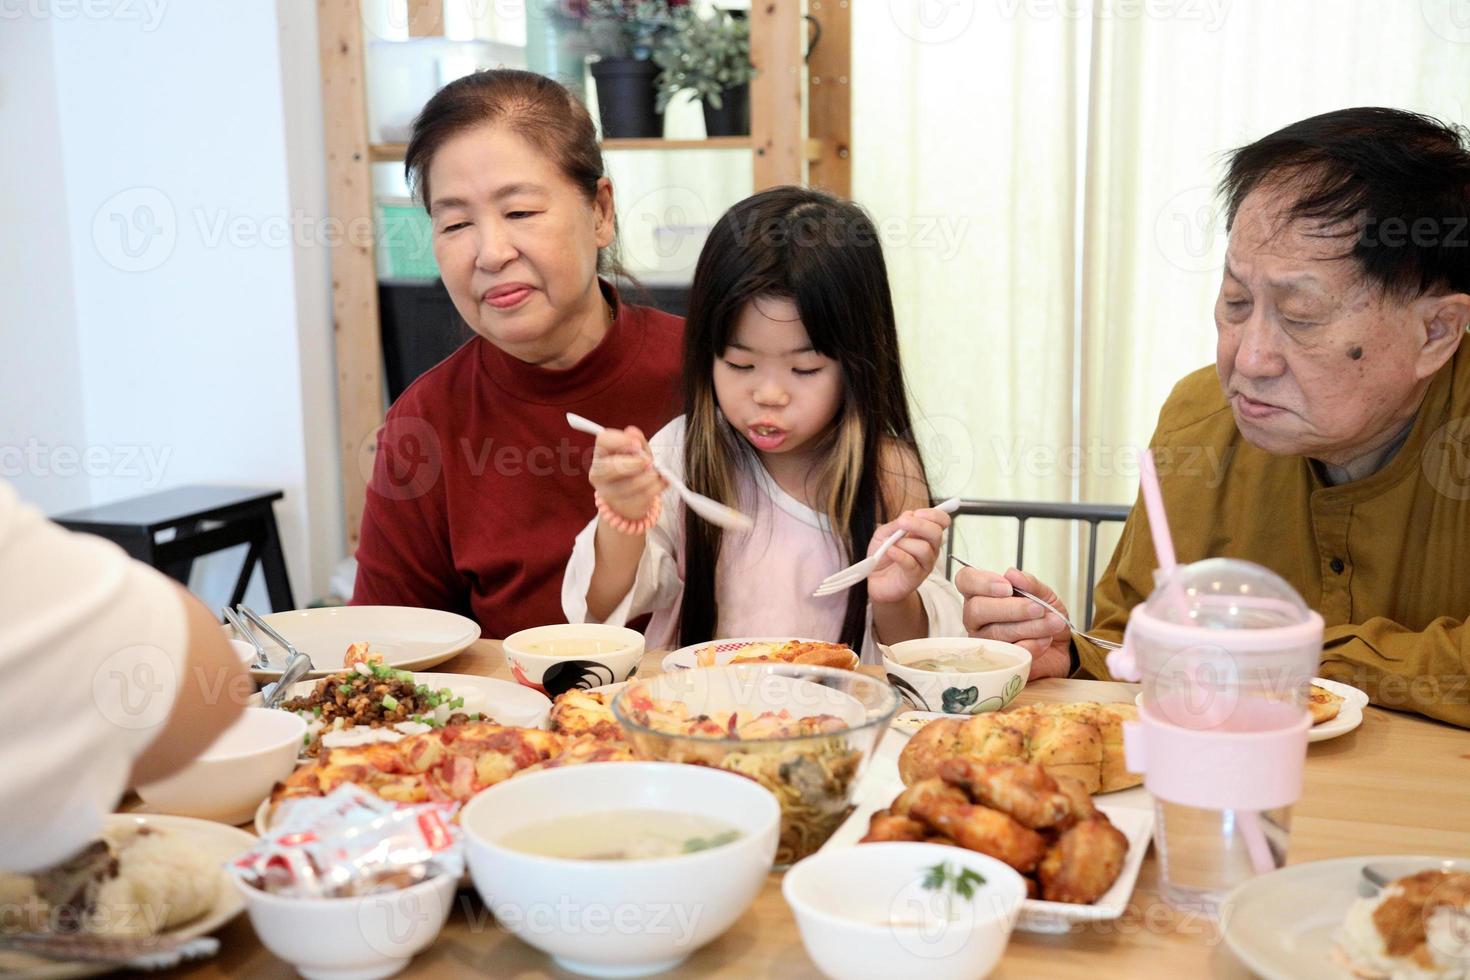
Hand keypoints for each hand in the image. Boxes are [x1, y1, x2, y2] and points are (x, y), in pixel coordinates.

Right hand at [588, 426, 663, 521]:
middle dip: (635, 463)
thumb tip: (632, 431)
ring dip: (651, 476)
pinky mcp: (624, 506)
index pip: (603, 440)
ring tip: (656, 473)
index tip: (637, 445)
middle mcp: (599, 474)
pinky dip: (658, 487)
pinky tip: (660, 482)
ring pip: (632, 484)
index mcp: (600, 454)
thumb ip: (636, 440)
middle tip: (649, 461)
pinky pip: (645, 496)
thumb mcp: (636, 451)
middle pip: (610, 467)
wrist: (630, 499)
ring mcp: (609, 494)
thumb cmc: (633, 469)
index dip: (622, 440)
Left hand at [865, 506, 951, 605]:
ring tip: (890, 545)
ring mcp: (924, 564)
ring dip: (904, 543)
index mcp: (924, 535)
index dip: (934, 514)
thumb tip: (909, 514)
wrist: (875, 580)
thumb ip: (896, 525)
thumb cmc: (883, 556)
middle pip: (937, 533)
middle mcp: (930, 549)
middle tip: (902, 523)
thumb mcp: (884, 534)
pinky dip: (899, 555)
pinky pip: (911, 563)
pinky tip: (890, 551)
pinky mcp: (915, 578)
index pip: (941, 521)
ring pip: (924, 549)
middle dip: (919, 525)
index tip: (917, 513)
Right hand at [957, 566, 1071, 679]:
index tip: (1007, 586)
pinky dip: (1033, 644)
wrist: (1062, 646)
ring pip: (996, 633)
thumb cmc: (1045, 616)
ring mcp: (983, 641)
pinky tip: (1045, 640)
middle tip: (1037, 608)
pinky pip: (1009, 652)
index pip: (965, 580)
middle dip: (1011, 608)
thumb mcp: (1043, 594)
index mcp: (982, 594)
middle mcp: (976, 618)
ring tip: (1052, 623)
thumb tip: (1012, 574)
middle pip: (976, 609)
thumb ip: (1029, 583)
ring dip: (1030, 627)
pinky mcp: (996, 662)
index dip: (982, 582)